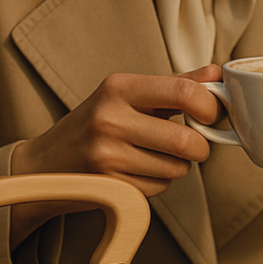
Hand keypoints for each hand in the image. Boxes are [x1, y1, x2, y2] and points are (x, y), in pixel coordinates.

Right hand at [9, 66, 221, 246]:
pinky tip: (138, 173)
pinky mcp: (109, 186)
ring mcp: (107, 155)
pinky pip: (158, 189)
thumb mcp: (127, 95)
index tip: (213, 115)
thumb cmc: (94, 124)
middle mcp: (110, 119)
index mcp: (118, 87)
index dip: (210, 108)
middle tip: (193, 146)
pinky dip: (158, 184)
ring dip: (177, 167)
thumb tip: (217, 74)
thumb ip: (175, 86)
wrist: (45, 164)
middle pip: (185, 141)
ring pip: (175, 169)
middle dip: (200, 148)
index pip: (184, 93)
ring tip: (155, 157)